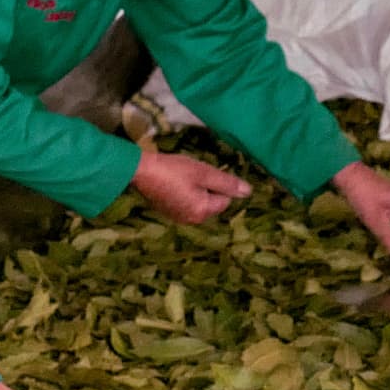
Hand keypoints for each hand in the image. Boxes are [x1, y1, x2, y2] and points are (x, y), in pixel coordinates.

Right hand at [132, 149, 250, 224]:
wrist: (140, 171)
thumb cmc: (174, 169)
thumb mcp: (203, 172)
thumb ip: (227, 183)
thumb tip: (249, 192)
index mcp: (203, 211)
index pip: (225, 200)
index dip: (218, 183)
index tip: (204, 172)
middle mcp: (192, 220)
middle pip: (212, 203)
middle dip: (207, 187)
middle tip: (193, 173)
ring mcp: (178, 218)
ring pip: (199, 202)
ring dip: (196, 189)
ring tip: (183, 176)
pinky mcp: (168, 212)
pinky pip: (186, 203)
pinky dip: (184, 193)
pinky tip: (174, 181)